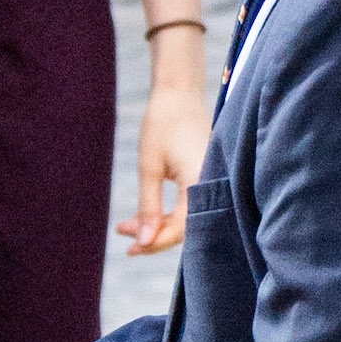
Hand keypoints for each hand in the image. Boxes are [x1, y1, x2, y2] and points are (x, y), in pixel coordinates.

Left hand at [119, 80, 210, 254]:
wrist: (179, 94)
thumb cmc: (163, 125)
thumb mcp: (150, 168)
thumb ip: (149, 208)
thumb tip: (144, 241)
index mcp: (201, 182)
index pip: (182, 228)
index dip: (157, 241)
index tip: (132, 248)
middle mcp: (213, 185)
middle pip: (186, 227)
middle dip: (155, 236)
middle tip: (127, 240)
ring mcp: (212, 182)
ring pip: (187, 219)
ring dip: (159, 225)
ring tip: (127, 226)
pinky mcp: (207, 179)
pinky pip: (189, 206)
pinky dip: (168, 213)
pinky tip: (148, 216)